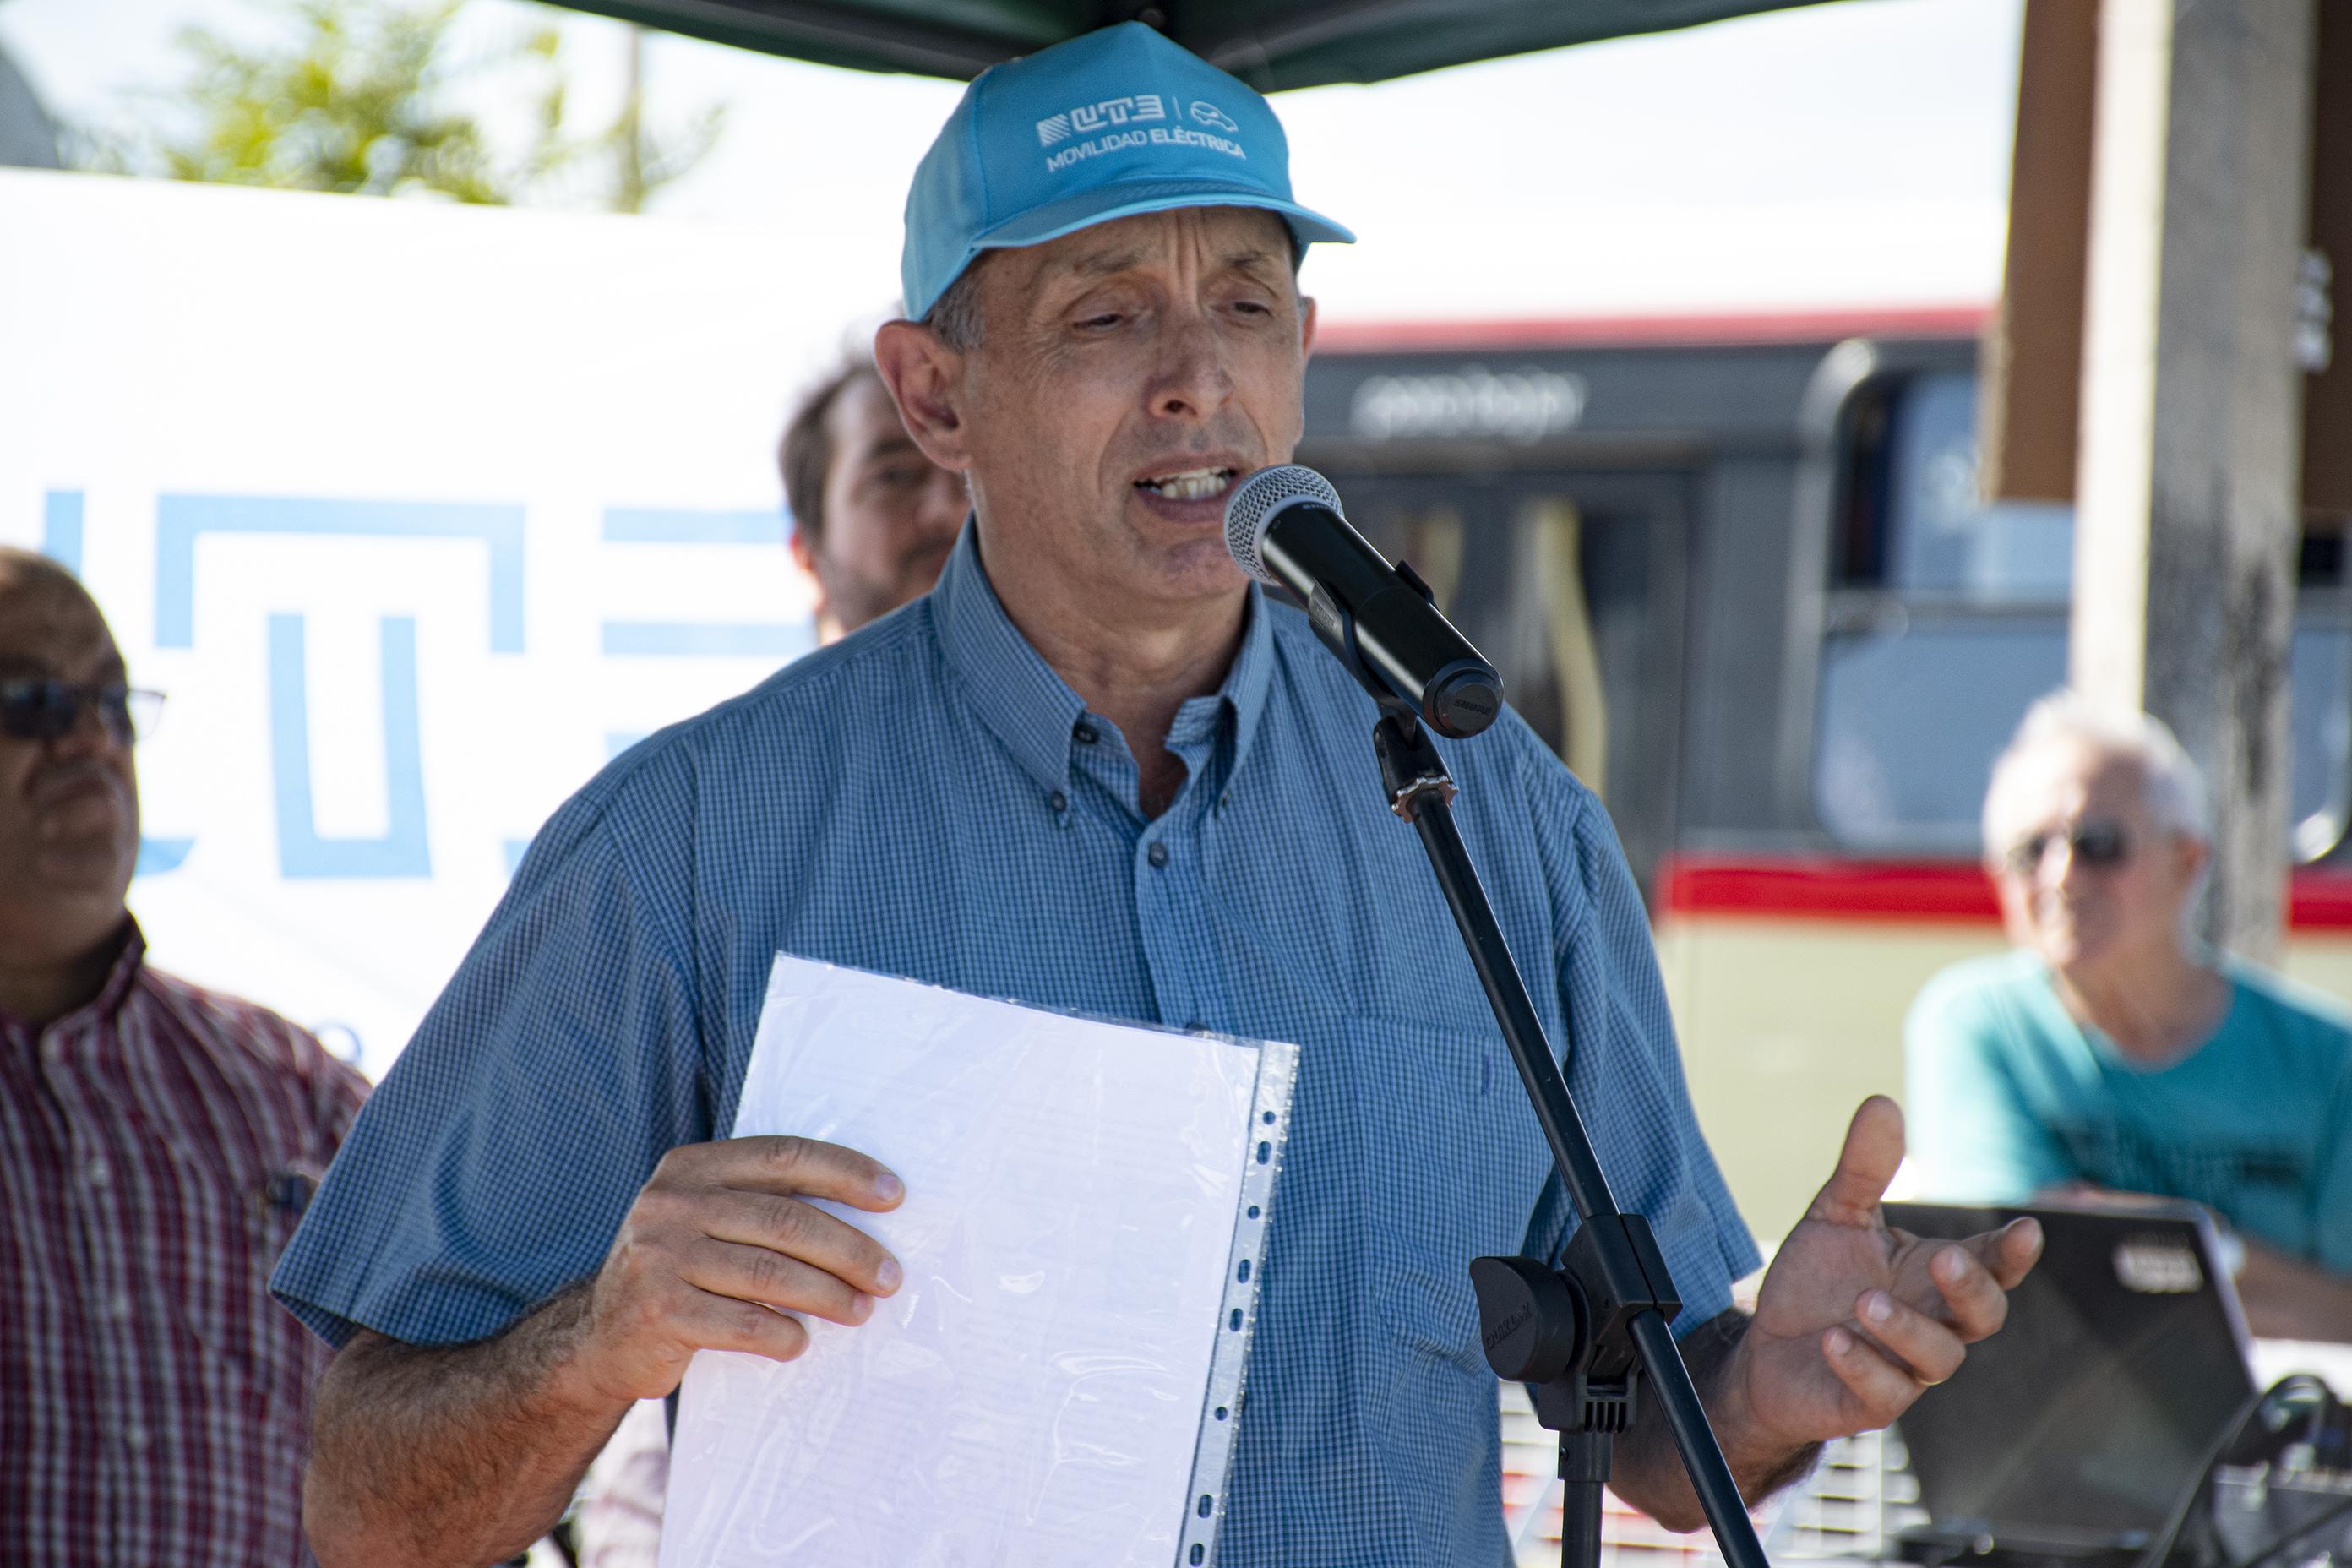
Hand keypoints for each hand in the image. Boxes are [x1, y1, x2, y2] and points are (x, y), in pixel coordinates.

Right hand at [577, 1136, 904, 1403]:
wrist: (600, 1337)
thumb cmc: (680, 1272)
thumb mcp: (706, 1220)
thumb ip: (763, 1205)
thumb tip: (866, 1214)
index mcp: (691, 1167)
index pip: (783, 1156)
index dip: (844, 1173)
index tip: (894, 1196)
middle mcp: (672, 1203)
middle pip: (785, 1220)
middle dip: (849, 1249)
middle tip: (888, 1275)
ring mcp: (658, 1256)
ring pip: (770, 1273)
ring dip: (828, 1295)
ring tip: (861, 1310)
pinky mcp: (656, 1310)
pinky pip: (740, 1322)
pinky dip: (781, 1335)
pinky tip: (801, 1343)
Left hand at [1718, 1097, 2041, 1455]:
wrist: (1766, 1348)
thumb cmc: (1818, 1281)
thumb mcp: (1836, 1215)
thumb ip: (1863, 1169)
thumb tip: (1882, 1101)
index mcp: (1934, 1275)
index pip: (1991, 1263)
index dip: (2012, 1251)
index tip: (2025, 1230)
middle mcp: (1933, 1321)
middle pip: (1984, 1314)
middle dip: (1972, 1288)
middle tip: (1944, 1258)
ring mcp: (1906, 1367)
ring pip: (1938, 1357)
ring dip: (1907, 1328)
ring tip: (1863, 1301)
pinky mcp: (1871, 1403)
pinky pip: (1885, 1393)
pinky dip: (1863, 1365)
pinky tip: (1833, 1340)